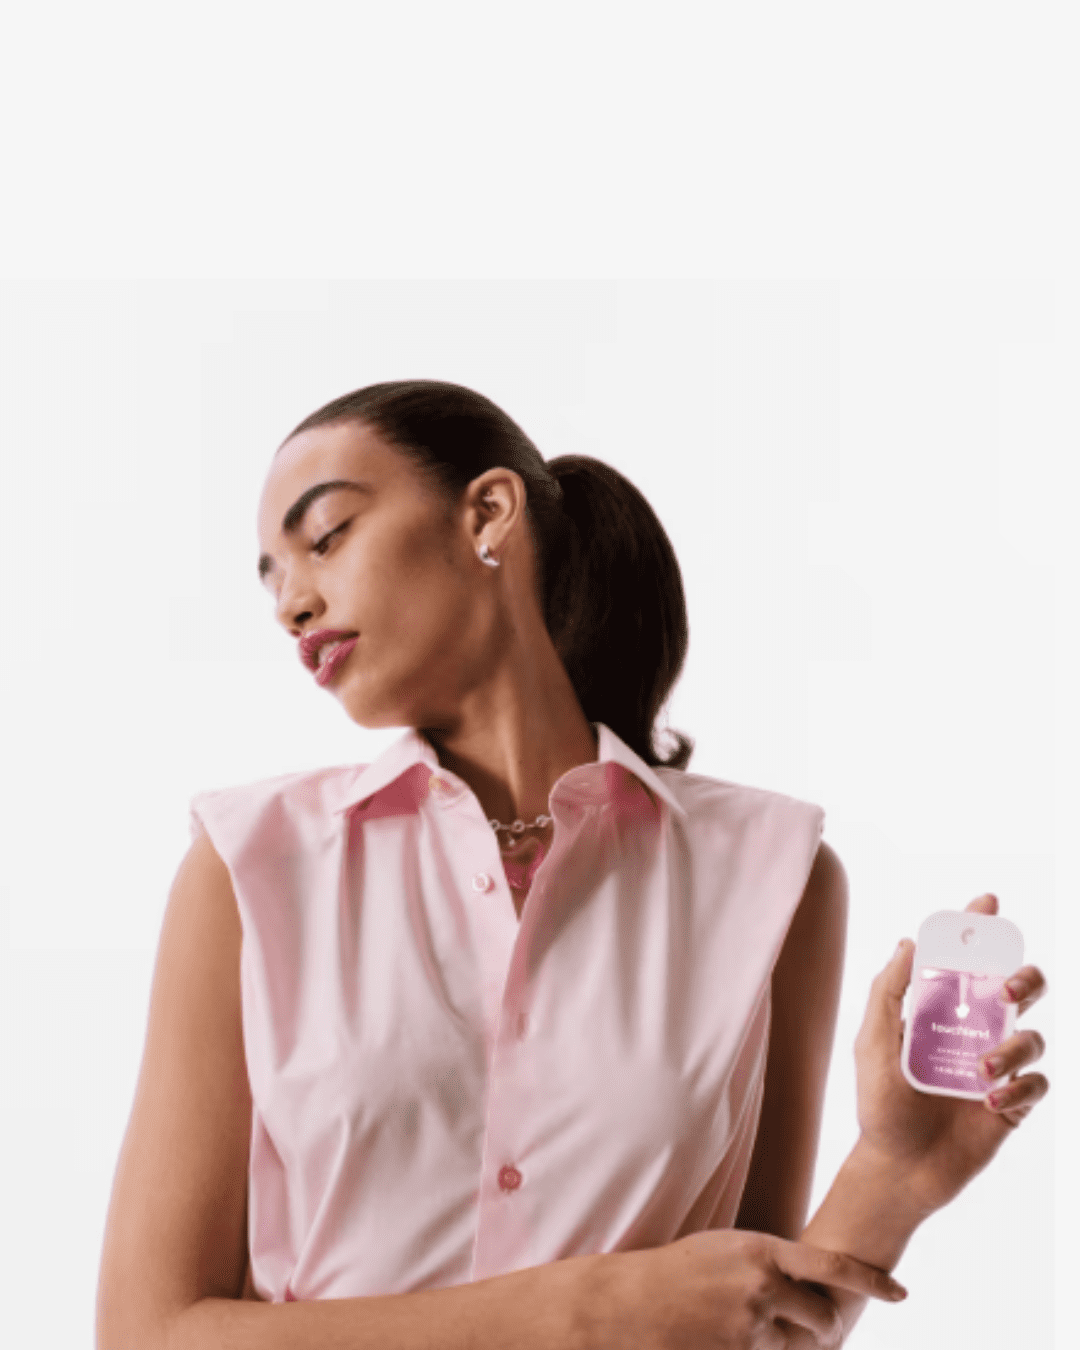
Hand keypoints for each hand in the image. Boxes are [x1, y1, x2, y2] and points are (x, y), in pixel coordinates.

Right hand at [600, 1227, 906, 1349]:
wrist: (631, 1304)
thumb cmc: (680, 1272)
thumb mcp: (728, 1250)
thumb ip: (770, 1263)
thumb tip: (808, 1282)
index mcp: (761, 1249)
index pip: (832, 1265)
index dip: (871, 1280)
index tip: (901, 1292)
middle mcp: (763, 1286)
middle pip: (824, 1318)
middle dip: (822, 1329)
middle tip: (805, 1325)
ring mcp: (751, 1325)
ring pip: (793, 1346)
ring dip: (779, 1343)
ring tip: (734, 1323)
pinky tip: (723, 1337)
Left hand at [853, 892, 1048, 1214]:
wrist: (898, 1169)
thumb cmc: (880, 1106)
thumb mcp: (873, 1045)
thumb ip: (888, 994)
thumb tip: (908, 942)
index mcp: (941, 1011)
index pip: (968, 961)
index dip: (981, 928)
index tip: (988, 902)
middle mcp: (975, 1032)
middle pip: (1021, 989)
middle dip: (1025, 978)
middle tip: (1006, 990)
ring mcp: (997, 1067)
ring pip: (1033, 1038)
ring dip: (1013, 1048)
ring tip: (979, 1073)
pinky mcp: (1014, 1104)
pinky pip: (1037, 1084)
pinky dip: (1020, 1088)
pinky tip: (991, 1103)